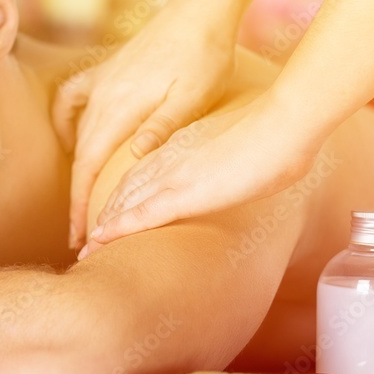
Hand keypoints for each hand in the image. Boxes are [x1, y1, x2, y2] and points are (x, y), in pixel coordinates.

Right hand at [52, 6, 236, 249]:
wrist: (201, 8)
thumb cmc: (205, 57)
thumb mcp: (192, 97)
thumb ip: (161, 127)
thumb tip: (132, 157)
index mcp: (119, 107)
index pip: (88, 167)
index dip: (80, 205)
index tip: (78, 236)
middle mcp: (101, 95)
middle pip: (79, 156)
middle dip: (77, 197)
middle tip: (79, 233)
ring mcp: (101, 81)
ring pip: (78, 132)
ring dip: (76, 166)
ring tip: (80, 195)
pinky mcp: (108, 69)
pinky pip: (73, 99)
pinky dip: (67, 121)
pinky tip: (73, 136)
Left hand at [80, 93, 321, 256]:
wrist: (285, 124)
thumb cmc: (279, 134)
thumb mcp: (246, 146)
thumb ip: (230, 157)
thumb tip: (240, 167)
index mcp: (184, 146)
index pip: (143, 172)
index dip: (125, 194)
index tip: (113, 211)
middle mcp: (171, 159)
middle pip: (127, 189)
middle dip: (108, 214)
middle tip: (91, 237)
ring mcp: (176, 176)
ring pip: (128, 203)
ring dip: (106, 227)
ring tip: (87, 249)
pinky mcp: (185, 193)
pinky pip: (142, 214)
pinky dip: (118, 229)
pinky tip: (100, 241)